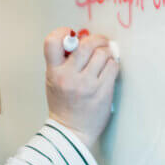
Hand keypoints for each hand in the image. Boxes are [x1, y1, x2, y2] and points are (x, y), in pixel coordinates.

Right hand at [43, 28, 119, 152]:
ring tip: (106, 56)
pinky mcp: (102, 91)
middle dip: (96, 38)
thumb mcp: (53, 80)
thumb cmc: (63, 104)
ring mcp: (87, 84)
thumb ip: (63, 60)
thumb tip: (81, 38)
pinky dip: (113, 64)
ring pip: (102, 54)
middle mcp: (69, 77)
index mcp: (53, 72)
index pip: (52, 42)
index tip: (71, 33)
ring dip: (107, 52)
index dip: (62, 32)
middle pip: (85, 44)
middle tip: (101, 41)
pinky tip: (109, 68)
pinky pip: (113, 67)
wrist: (70, 132)